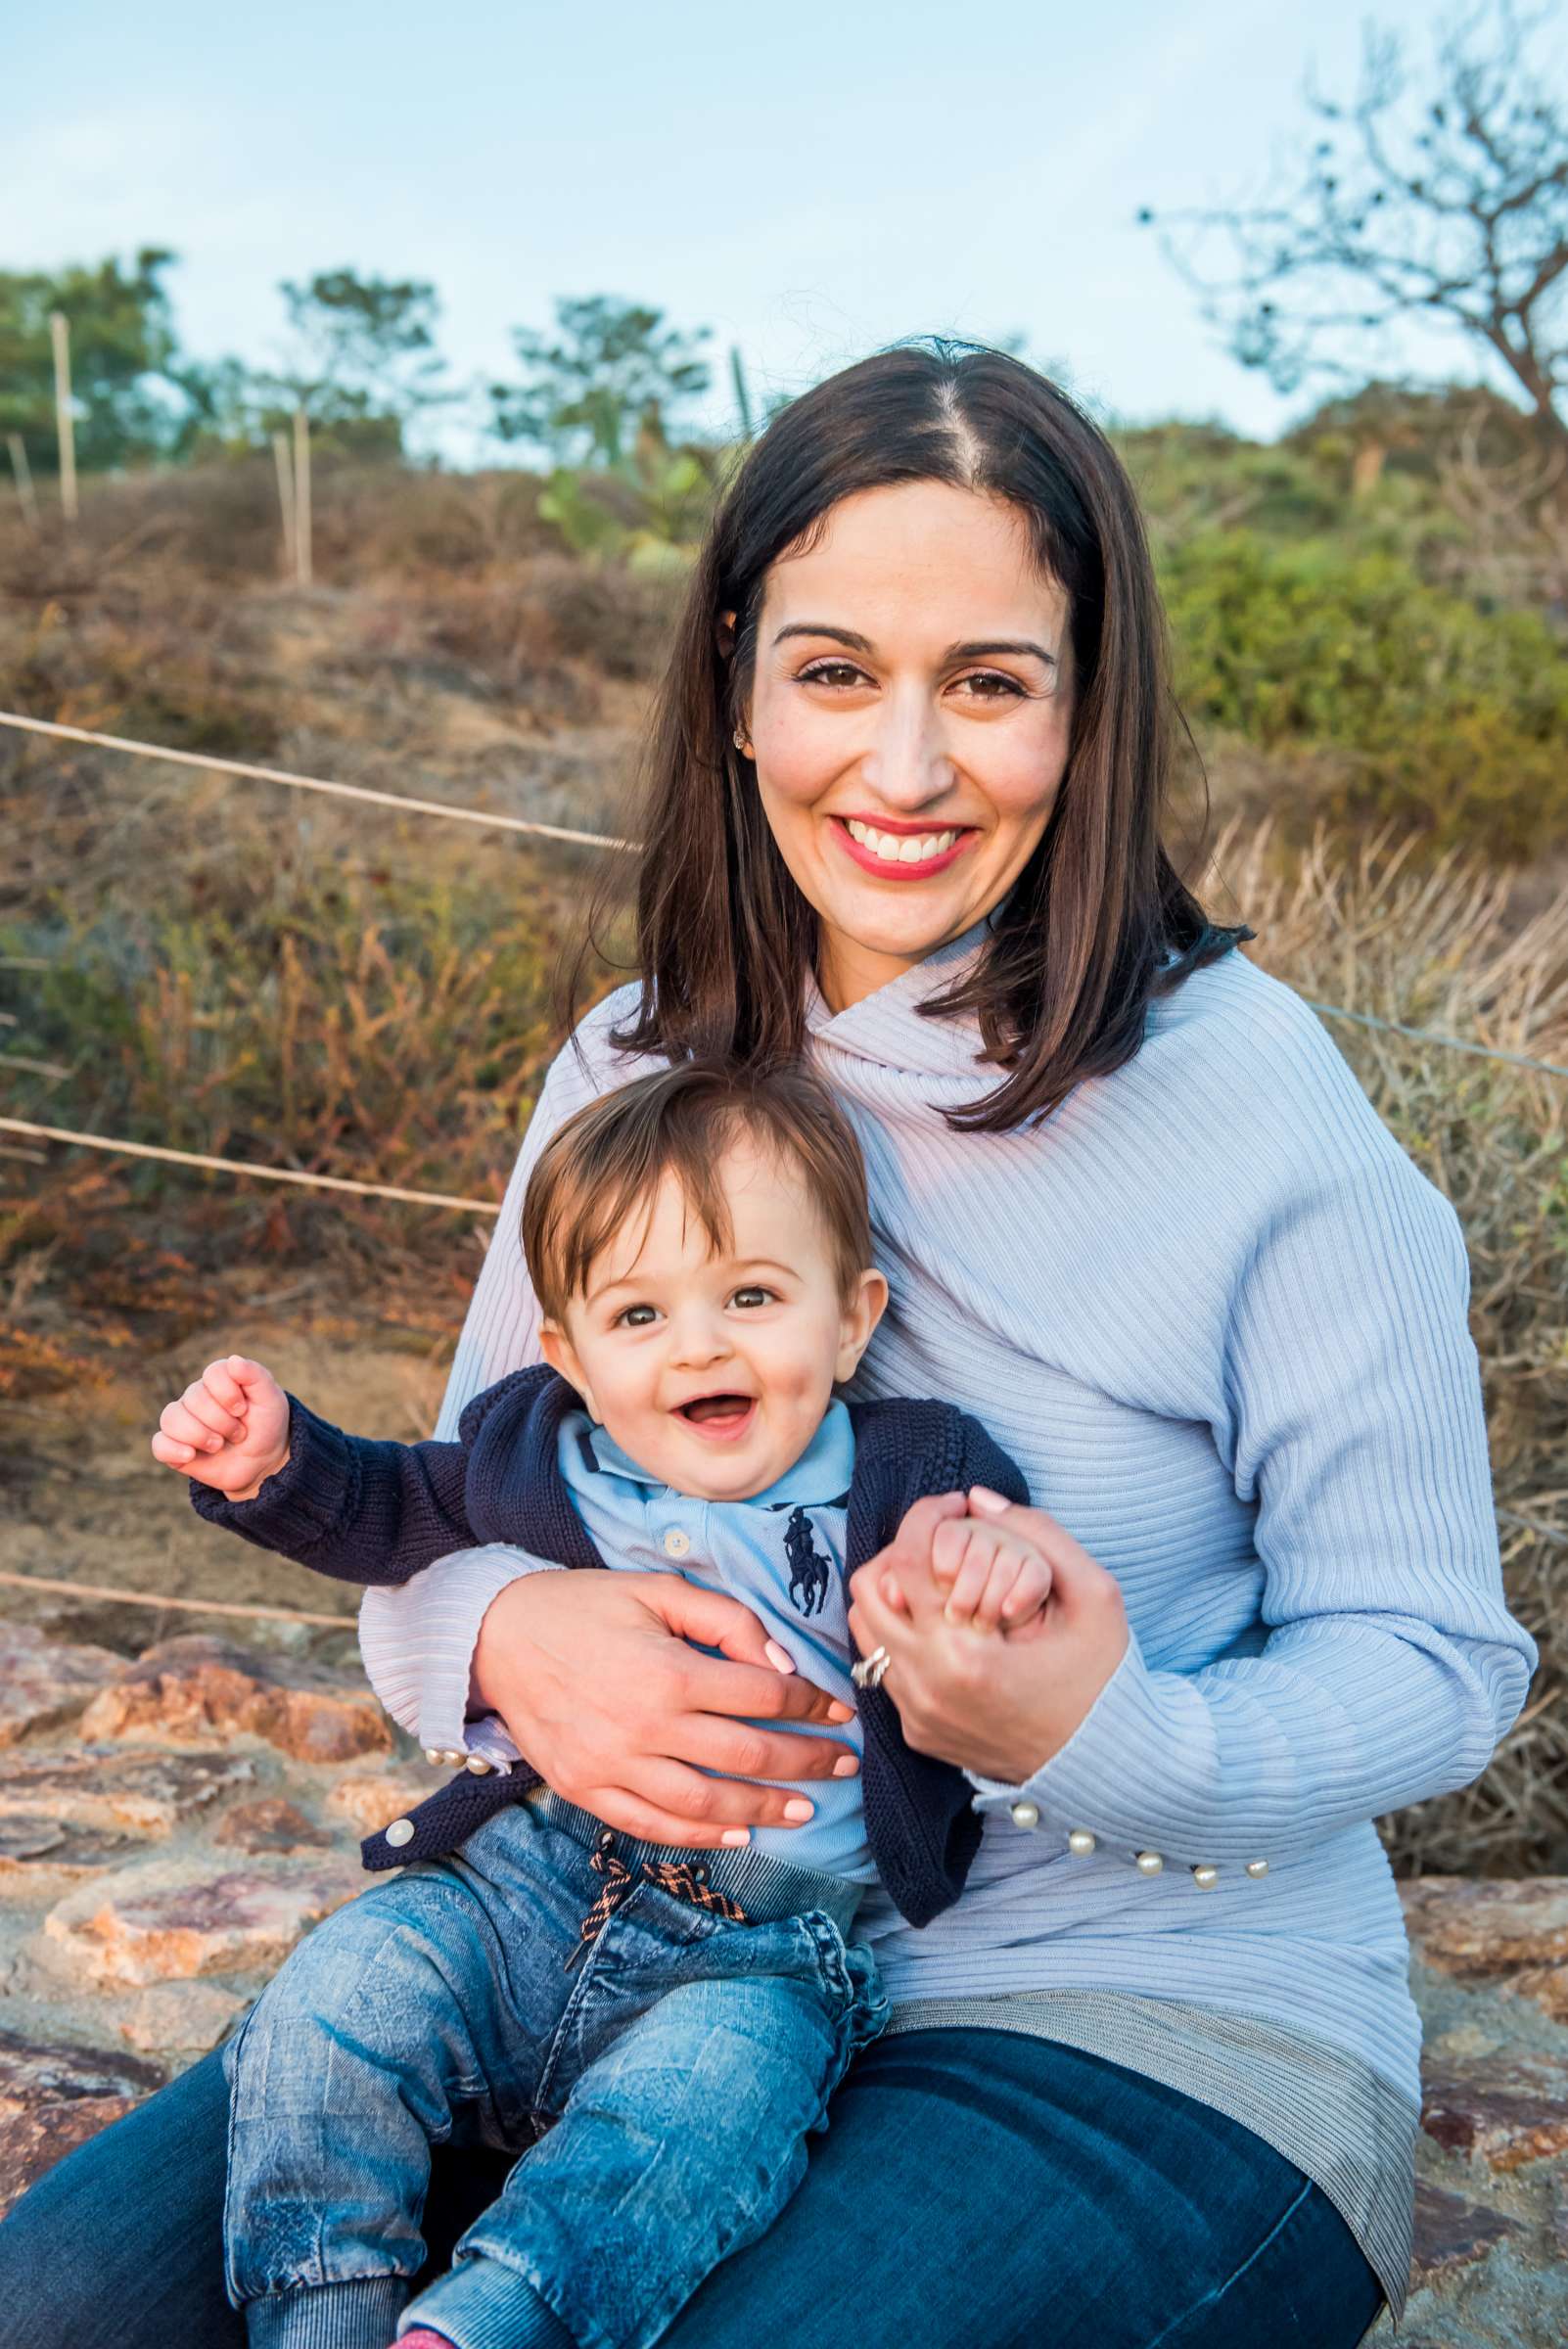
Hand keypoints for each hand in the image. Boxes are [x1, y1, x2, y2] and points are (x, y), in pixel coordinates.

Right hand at [150, 1354, 290, 1500]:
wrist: (262, 1461)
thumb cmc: (265, 1426)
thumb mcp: (270, 1400)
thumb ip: (255, 1376)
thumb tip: (234, 1360)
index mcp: (218, 1379)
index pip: (212, 1374)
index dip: (228, 1394)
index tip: (243, 1410)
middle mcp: (195, 1396)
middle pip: (194, 1399)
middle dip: (222, 1422)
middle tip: (239, 1433)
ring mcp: (182, 1421)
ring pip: (171, 1419)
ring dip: (200, 1435)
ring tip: (218, 1445)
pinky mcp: (174, 1446)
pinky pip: (159, 1444)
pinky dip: (173, 1449)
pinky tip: (190, 1455)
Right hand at [471, 1570, 861, 1850]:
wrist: (497, 1635)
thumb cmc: (586, 1605)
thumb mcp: (659, 1589)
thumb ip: (727, 1621)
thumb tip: (783, 1665)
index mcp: (667, 1671)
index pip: (762, 1697)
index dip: (811, 1706)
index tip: (839, 1711)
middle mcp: (643, 1726)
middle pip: (746, 1756)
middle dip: (806, 1762)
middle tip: (843, 1765)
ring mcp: (612, 1766)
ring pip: (705, 1806)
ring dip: (763, 1811)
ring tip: (804, 1811)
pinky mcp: (585, 1790)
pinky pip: (651, 1826)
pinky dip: (698, 1838)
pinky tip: (736, 1835)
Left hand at [847, 1488, 1128, 1783]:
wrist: (1108, 1765)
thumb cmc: (1106, 1679)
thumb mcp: (1095, 1596)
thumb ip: (1040, 1533)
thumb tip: (977, 1497)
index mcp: (964, 1655)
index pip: (906, 1560)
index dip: (925, 1517)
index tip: (955, 1506)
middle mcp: (926, 1689)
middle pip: (867, 1591)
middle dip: (899, 1552)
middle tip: (942, 1543)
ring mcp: (917, 1716)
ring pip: (867, 1632)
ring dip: (895, 1595)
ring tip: (941, 1583)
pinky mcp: (919, 1734)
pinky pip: (887, 1671)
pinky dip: (904, 1638)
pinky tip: (948, 1628)